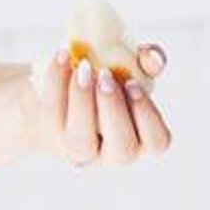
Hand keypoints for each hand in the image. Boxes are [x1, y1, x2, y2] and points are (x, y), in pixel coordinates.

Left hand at [28, 43, 172, 168]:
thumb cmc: (107, 78)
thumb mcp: (132, 65)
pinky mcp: (52, 137)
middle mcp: (112, 151)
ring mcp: (80, 150)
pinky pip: (52, 117)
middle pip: (122, 150)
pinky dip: (56, 84)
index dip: (147, 114)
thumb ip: (149, 59)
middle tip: (105, 75)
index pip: (157, 141)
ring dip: (82, 101)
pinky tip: (62, 58)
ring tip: (82, 66)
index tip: (132, 82)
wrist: (63, 82)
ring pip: (80, 142)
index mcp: (141, 136)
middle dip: (114, 110)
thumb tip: (152, 57)